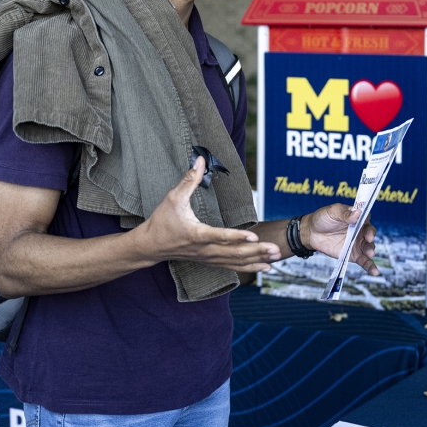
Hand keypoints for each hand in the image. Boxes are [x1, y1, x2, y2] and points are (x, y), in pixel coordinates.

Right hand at [140, 157, 280, 270]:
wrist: (150, 246)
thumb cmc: (161, 221)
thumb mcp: (172, 198)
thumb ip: (189, 180)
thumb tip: (201, 160)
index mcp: (196, 234)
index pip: (219, 236)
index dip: (237, 237)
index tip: (254, 236)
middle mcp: (204, 249)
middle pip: (233, 253)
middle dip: (256, 251)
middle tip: (276, 248)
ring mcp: (207, 257)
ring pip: (235, 262)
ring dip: (257, 260)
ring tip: (276, 256)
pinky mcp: (209, 261)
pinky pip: (232, 266)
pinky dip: (249, 267)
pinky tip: (264, 267)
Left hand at [301, 205, 379, 275]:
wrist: (312, 233)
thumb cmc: (323, 218)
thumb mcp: (333, 211)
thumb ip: (345, 213)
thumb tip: (357, 213)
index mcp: (357, 218)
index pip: (366, 218)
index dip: (367, 222)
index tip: (365, 225)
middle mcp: (360, 230)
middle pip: (370, 233)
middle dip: (370, 237)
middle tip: (368, 239)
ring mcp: (357, 244)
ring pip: (368, 247)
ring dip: (371, 250)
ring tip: (370, 253)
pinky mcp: (353, 255)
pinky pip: (364, 261)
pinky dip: (370, 266)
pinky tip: (375, 271)